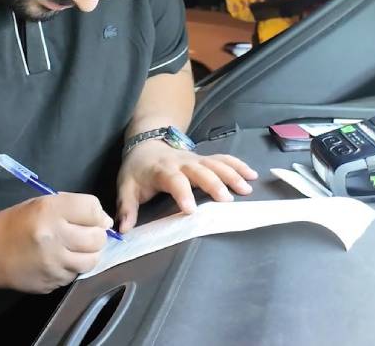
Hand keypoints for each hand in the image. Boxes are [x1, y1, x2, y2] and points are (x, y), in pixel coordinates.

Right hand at [0, 193, 112, 292]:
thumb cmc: (15, 223)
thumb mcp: (41, 204)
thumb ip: (73, 208)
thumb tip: (104, 221)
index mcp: (50, 211)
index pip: (92, 209)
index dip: (97, 214)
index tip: (93, 218)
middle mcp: (53, 237)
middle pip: (97, 238)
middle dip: (97, 235)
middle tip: (86, 234)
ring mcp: (53, 264)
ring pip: (91, 260)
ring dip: (88, 254)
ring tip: (74, 248)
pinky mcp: (51, 283)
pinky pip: (75, 275)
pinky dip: (72, 267)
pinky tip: (59, 260)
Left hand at [117, 140, 258, 230]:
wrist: (146, 144)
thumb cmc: (137, 170)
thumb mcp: (126, 187)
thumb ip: (126, 208)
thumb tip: (122, 230)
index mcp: (162, 170)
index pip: (173, 180)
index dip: (182, 193)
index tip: (190, 210)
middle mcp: (182, 163)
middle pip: (200, 171)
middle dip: (214, 184)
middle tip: (226, 200)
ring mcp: (195, 159)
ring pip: (215, 163)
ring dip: (231, 175)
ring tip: (246, 189)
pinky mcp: (204, 159)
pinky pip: (223, 159)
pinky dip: (238, 165)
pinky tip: (252, 175)